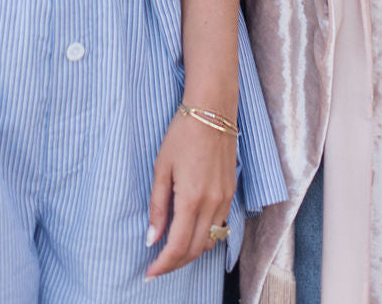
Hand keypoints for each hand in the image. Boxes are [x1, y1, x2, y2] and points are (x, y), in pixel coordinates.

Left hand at [144, 109, 236, 277]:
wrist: (213, 109)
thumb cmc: (182, 133)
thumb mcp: (162, 168)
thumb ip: (158, 206)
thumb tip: (152, 238)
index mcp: (192, 199)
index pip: (178, 247)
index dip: (163, 264)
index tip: (149, 273)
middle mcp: (213, 204)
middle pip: (196, 250)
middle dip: (176, 263)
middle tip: (158, 265)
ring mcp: (225, 199)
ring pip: (210, 241)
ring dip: (191, 251)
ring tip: (172, 249)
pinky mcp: (231, 192)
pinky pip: (220, 226)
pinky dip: (205, 236)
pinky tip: (191, 230)